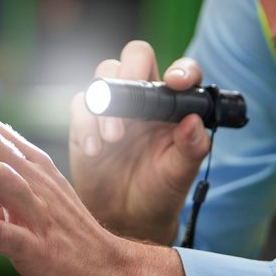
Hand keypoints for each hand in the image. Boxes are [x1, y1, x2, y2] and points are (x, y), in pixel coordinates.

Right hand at [68, 40, 210, 243]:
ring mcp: (113, 107)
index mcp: (173, 106)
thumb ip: (191, 149)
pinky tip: (94, 150)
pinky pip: (80, 104)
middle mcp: (143, 99)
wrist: (124, 219)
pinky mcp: (85, 121)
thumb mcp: (180, 175)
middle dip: (131, 72)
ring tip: (113, 140)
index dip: (180, 70)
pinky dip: (85, 123)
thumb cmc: (158, 193)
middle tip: (130, 107)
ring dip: (107, 103)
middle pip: (135, 56)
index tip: (175, 83)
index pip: (181, 72)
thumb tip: (194, 122)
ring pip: (105, 76)